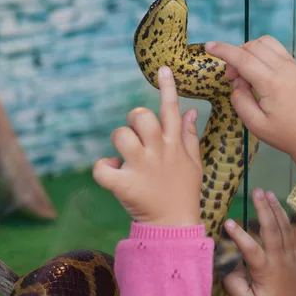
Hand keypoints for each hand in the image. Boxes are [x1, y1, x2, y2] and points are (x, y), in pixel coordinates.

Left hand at [92, 66, 202, 226]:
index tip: (163, 69)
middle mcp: (159, 152)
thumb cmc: (183, 192)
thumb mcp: (194, 163)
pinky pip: (101, 167)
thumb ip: (189, 135)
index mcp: (175, 145)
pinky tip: (112, 172)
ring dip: (118, 143)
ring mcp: (141, 167)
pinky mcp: (124, 185)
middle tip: (136, 136)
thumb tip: (191, 110)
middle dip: (133, 119)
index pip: (171, 109)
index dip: (167, 87)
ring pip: (120, 136)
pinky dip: (102, 168)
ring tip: (123, 157)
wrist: (174, 227)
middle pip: (141, 117)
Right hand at [205, 36, 295, 178]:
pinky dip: (261, 52)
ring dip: (249, 50)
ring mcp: (293, 65)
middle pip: (252, 46)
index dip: (223, 51)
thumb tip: (237, 82)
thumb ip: (240, 100)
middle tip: (231, 79)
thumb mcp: (255, 124)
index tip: (208, 46)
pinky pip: (276, 48)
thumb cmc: (284, 134)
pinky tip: (258, 70)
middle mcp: (285, 69)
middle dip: (235, 56)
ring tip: (245, 72)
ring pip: (265, 42)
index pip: (243, 59)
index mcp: (273, 84)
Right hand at [223, 188, 295, 295]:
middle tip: (255, 191)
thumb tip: (231, 266)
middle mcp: (281, 259)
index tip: (228, 223)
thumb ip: (235, 284)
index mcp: (266, 270)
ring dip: (277, 208)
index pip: (251, 250)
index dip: (239, 236)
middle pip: (272, 230)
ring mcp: (293, 256)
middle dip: (263, 209)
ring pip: (286, 228)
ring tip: (268, 192)